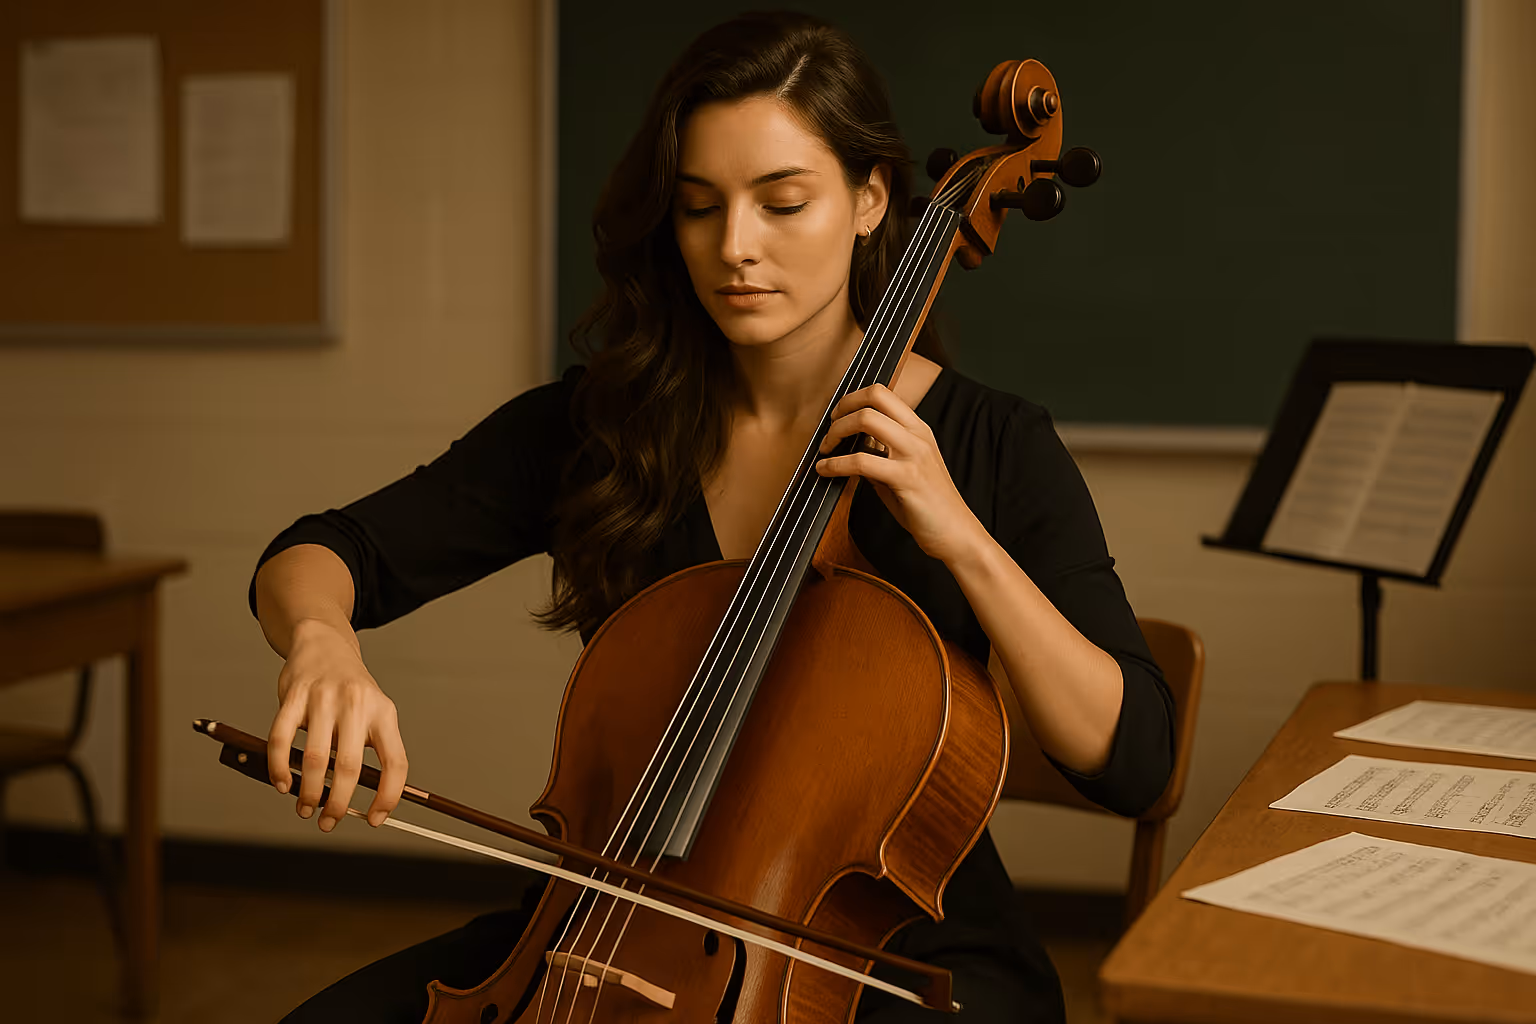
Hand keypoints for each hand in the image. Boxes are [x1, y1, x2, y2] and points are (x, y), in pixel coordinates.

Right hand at [267, 617, 408, 832]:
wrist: (324, 645)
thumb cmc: (350, 691)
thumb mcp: (374, 712)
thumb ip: (370, 750)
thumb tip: (367, 802)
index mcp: (384, 713)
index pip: (396, 762)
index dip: (388, 796)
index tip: (375, 819)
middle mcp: (357, 704)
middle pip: (350, 767)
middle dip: (339, 803)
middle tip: (329, 821)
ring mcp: (324, 698)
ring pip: (315, 758)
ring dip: (309, 792)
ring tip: (306, 807)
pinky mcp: (294, 695)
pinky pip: (282, 739)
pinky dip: (280, 768)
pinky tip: (283, 784)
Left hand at [814, 382, 982, 563]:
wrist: (956, 533)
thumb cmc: (928, 504)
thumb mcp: (903, 469)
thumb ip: (880, 454)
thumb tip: (849, 447)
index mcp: (918, 429)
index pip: (882, 393)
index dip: (853, 399)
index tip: (837, 416)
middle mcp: (917, 435)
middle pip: (874, 397)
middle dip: (842, 410)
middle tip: (828, 431)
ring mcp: (914, 454)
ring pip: (866, 420)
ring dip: (836, 432)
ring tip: (826, 450)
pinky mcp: (907, 477)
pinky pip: (862, 461)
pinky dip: (836, 464)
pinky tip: (825, 471)